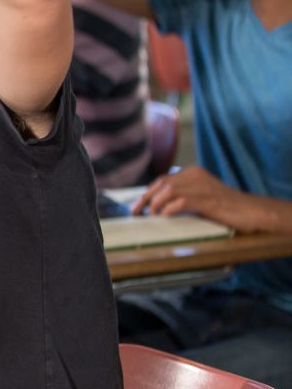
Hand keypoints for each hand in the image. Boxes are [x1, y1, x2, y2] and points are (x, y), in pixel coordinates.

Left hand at [133, 165, 254, 230]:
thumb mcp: (200, 196)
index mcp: (193, 172)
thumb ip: (182, 195)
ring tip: (152, 215)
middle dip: (146, 198)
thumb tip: (156, 205)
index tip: (137, 205)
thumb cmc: (225, 207)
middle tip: (137, 211)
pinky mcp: (208, 199)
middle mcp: (195, 175)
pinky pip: (182, 201)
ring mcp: (202, 186)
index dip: (148, 192)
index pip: (163, 180)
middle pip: (162, 183)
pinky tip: (165, 216)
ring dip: (156, 203)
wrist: (251, 210)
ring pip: (169, 190)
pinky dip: (170, 209)